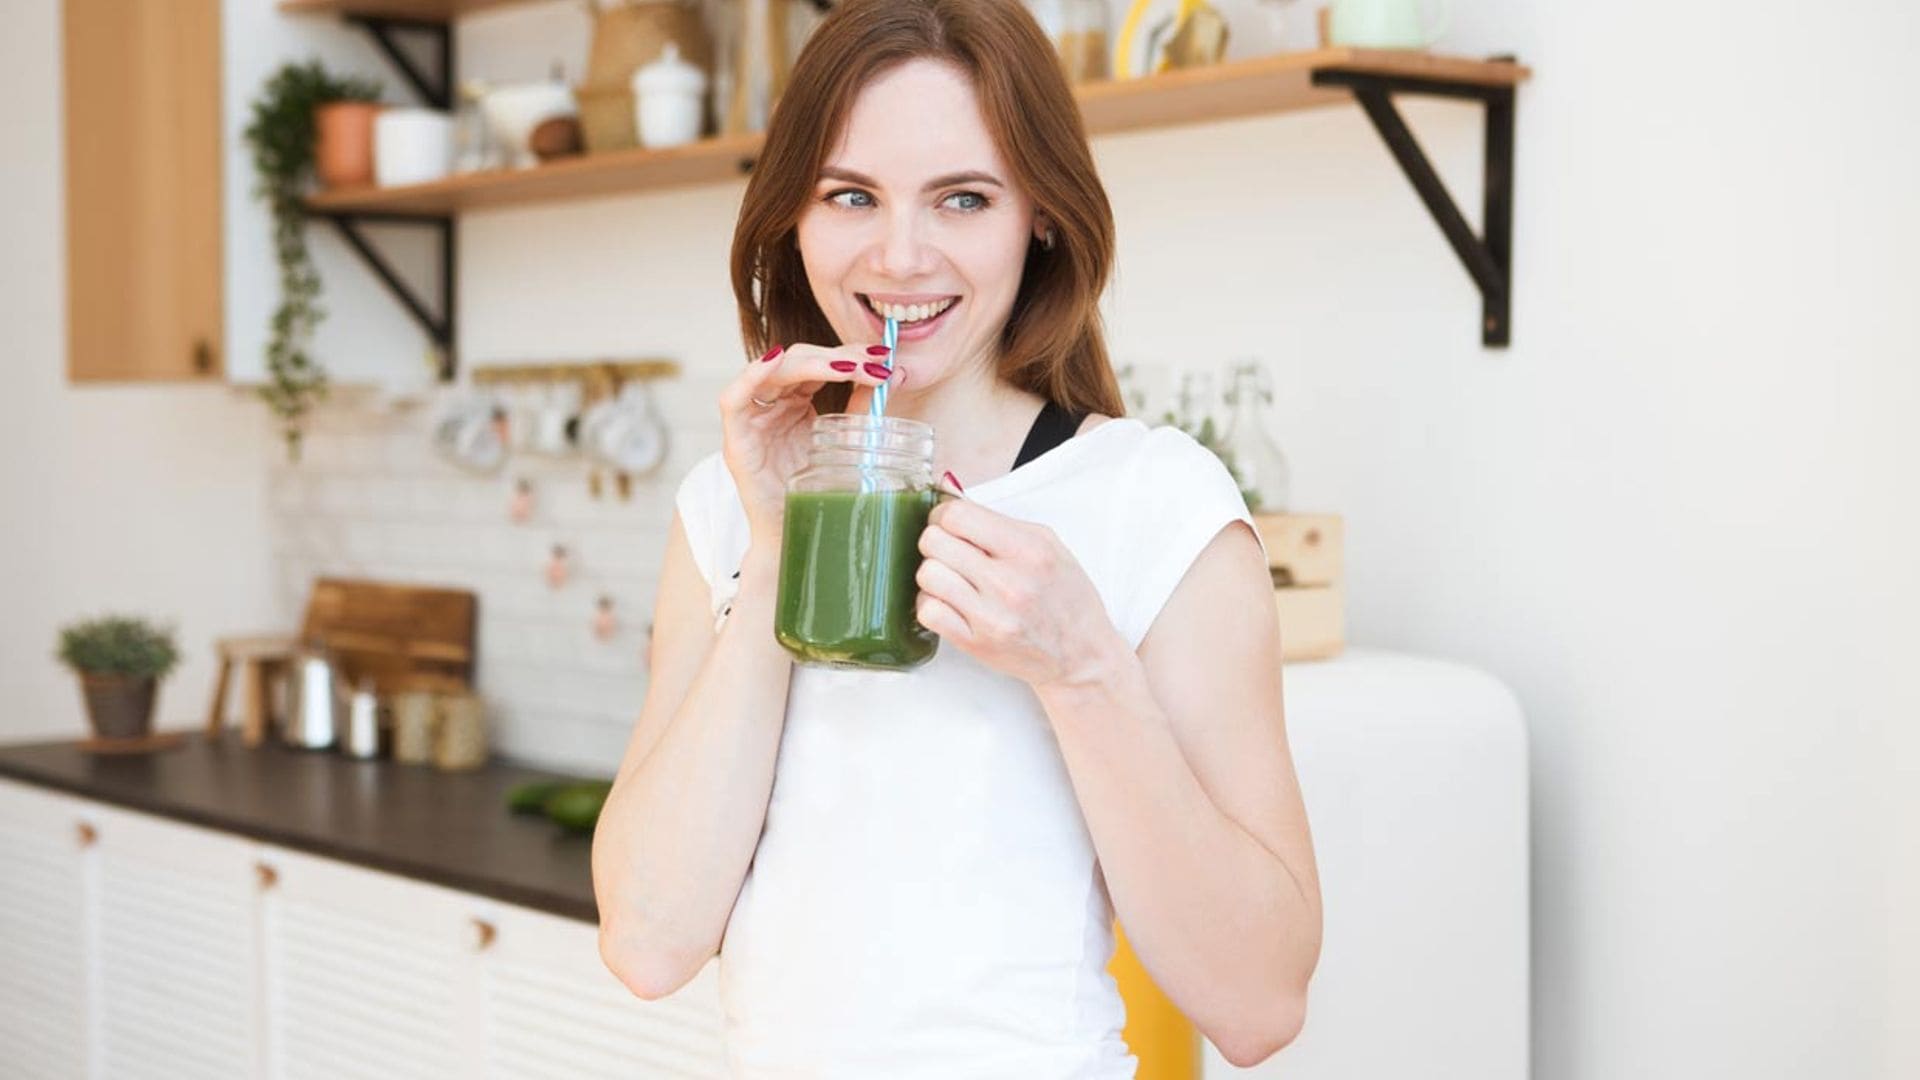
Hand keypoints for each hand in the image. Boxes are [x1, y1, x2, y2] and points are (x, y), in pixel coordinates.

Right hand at [720, 343, 899, 544]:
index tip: (883, 357)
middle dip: (836, 356)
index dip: (849, 355)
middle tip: (872, 362)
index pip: (820, 364)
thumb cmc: (818, 494)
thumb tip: (895, 374)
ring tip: (845, 367)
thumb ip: (862, 410)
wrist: (797, 537)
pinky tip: (775, 361)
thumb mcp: (847, 444)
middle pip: (798, 361)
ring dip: (809, 363)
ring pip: (772, 371)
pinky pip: (733, 399)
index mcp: (797, 402)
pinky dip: (751, 376)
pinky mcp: (736, 440)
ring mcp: (753, 420)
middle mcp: (773, 405)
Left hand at [914, 496, 1124, 689]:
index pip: (957, 516)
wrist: (1081, 654)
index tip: (949, 524)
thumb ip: (1002, 523)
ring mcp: (991, 615)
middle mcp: (1009, 582)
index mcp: (1029, 550)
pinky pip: (928, 611)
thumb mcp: (1049, 546)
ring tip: (952, 578)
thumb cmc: (1066, 598)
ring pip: (927, 575)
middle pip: (934, 542)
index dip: (944, 516)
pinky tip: (949, 602)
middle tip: (949, 551)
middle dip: (936, 541)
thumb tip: (952, 499)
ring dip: (934, 573)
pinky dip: (932, 603)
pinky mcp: (975, 643)